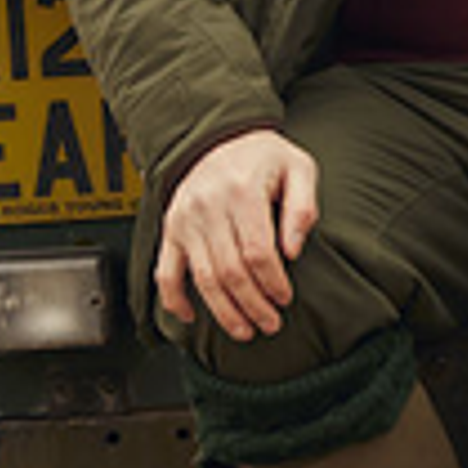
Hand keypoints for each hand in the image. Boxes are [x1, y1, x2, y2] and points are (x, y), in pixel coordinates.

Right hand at [155, 128, 319, 341]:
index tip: (285, 298)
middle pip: (230, 271)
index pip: (257, 252)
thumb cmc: (263, 156)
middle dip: (252, 305)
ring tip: (244, 330)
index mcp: (242, 192)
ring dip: (223, 311)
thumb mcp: (298, 168)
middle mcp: (208, 208)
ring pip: (201, 278)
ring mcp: (185, 222)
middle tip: (271, 324)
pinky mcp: (170, 230)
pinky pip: (165, 272)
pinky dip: (173, 299)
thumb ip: (302, 207)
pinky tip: (189, 317)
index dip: (273, 282)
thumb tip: (293, 251)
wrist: (217, 137)